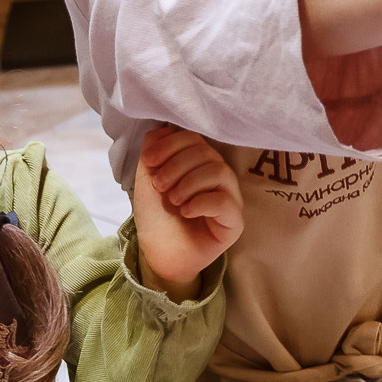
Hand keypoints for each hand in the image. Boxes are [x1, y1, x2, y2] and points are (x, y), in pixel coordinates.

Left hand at [131, 124, 242, 291]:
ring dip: (189, 183)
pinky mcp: (235, 222)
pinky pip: (226, 202)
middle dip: (177, 166)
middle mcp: (218, 176)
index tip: (149, 161)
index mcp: (199, 162)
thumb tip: (164, 128)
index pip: (194, 138)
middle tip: (160, 185)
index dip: (171, 145)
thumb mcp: (147, 178)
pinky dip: (201, 202)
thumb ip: (153, 151)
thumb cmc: (157, 215)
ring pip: (220, 172)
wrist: (159, 253)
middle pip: (207, 153)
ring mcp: (230, 198)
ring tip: (173, 200)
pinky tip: (185, 212)